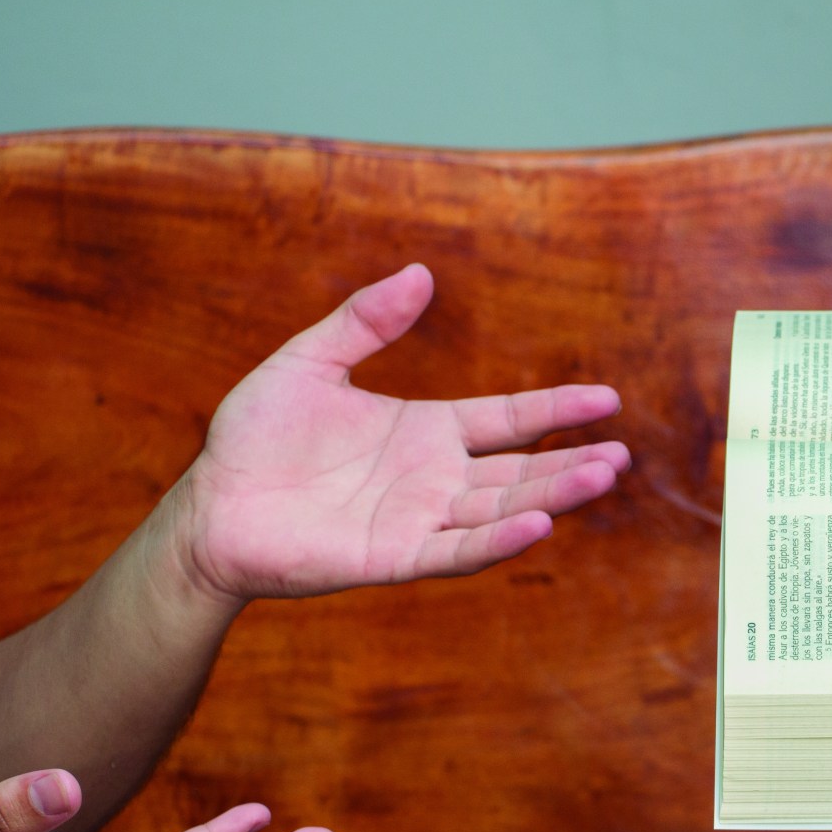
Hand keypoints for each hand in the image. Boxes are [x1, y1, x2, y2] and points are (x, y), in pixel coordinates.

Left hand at [174, 264, 629, 602]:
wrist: (210, 508)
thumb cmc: (254, 439)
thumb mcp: (309, 361)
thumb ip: (365, 321)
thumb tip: (421, 273)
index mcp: (426, 431)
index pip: (508, 420)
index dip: (557, 410)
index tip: (607, 401)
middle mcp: (435, 479)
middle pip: (520, 471)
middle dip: (572, 465)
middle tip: (621, 456)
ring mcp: (420, 520)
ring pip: (502, 509)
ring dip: (553, 497)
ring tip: (603, 478)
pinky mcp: (395, 557)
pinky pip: (457, 551)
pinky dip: (499, 541)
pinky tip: (539, 526)